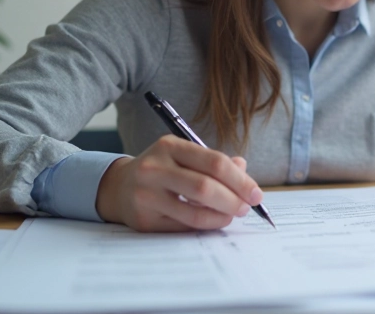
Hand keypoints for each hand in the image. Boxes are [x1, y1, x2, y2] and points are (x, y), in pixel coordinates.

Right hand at [95, 135, 263, 231]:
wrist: (118, 187)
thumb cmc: (162, 170)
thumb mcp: (183, 156)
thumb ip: (214, 162)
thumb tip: (244, 169)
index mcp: (169, 146)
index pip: (214, 162)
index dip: (240, 180)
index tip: (256, 194)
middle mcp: (155, 168)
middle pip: (206, 188)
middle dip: (234, 200)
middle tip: (247, 208)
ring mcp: (146, 195)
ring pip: (195, 212)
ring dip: (222, 217)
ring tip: (232, 215)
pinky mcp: (144, 220)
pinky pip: (183, 228)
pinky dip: (205, 226)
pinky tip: (213, 221)